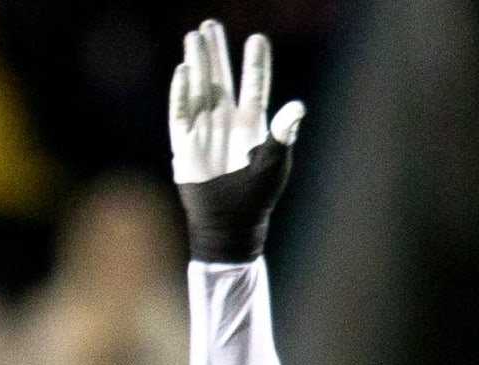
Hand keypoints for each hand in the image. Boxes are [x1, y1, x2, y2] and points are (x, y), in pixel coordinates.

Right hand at [169, 19, 305, 259]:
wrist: (230, 225)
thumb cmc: (257, 197)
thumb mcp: (275, 163)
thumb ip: (284, 133)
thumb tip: (298, 107)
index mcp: (251, 125)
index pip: (253, 86)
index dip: (255, 63)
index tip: (257, 38)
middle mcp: (227, 122)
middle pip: (221, 79)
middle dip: (216, 52)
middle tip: (211, 25)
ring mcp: (205, 131)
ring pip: (199, 88)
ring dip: (196, 64)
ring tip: (194, 36)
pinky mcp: (185, 145)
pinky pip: (180, 113)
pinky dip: (180, 93)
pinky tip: (182, 71)